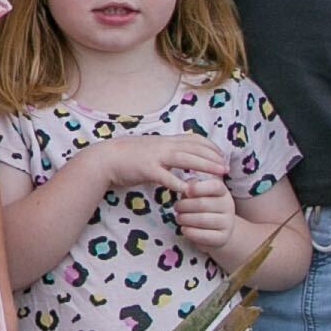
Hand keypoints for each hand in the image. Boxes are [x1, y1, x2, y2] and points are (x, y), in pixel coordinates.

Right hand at [104, 132, 223, 196]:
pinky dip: (180, 183)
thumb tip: (177, 157)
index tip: (221, 156)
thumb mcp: (150, 149)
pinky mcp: (147, 169)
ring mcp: (155, 157)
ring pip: (186, 159)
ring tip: (219, 176)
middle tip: (227, 168)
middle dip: (214, 157)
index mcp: (165, 140)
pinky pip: (167, 177)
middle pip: (195, 148)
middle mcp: (163, 145)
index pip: (194, 139)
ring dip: (205, 167)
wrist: (104, 159)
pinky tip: (190, 191)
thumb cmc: (126, 157)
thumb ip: (165, 152)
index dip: (211, 147)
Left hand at [169, 163, 242, 263]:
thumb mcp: (197, 195)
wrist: (216, 230)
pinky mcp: (223, 238)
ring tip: (179, 218)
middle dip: (184, 205)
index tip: (186, 191)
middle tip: (176, 207)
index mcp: (222, 192)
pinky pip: (204, 236)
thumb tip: (185, 185)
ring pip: (202, 220)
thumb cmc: (202, 208)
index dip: (198, 188)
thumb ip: (191, 187)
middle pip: (202, 204)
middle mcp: (228, 206)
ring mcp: (227, 223)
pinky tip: (184, 229)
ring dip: (185, 219)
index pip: (214, 187)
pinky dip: (190, 232)